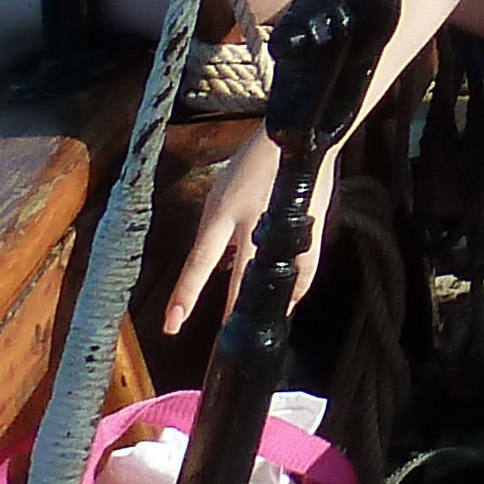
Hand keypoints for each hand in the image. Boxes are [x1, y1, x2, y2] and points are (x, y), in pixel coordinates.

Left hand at [168, 123, 318, 338]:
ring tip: (263, 327)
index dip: (186, 295)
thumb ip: (214, 235)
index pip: (201, 262)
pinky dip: (295, 289)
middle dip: (233, 314)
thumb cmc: (250, 165)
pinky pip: (303, 270)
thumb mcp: (220, 197)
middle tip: (226, 343)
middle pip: (242, 281)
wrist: (299, 139)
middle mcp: (255, 225)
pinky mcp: (312, 230)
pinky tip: (290, 300)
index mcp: (225, 214)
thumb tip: (206, 269)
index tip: (172, 327)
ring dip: (269, 306)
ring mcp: (286, 229)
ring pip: (278, 280)